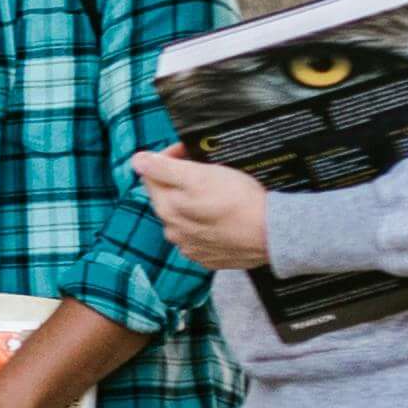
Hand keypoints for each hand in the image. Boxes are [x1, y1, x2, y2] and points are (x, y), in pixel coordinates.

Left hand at [133, 147, 272, 269]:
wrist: (271, 233)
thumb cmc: (236, 200)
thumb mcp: (199, 175)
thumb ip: (163, 168)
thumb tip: (137, 161)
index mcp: (165, 208)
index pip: (152, 175)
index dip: (169, 157)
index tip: (188, 150)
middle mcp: (172, 231)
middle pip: (167, 197)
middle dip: (181, 180)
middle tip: (207, 169)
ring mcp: (190, 247)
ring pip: (184, 216)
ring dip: (194, 202)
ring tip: (218, 192)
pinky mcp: (209, 257)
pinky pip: (200, 234)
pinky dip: (207, 222)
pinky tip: (223, 215)